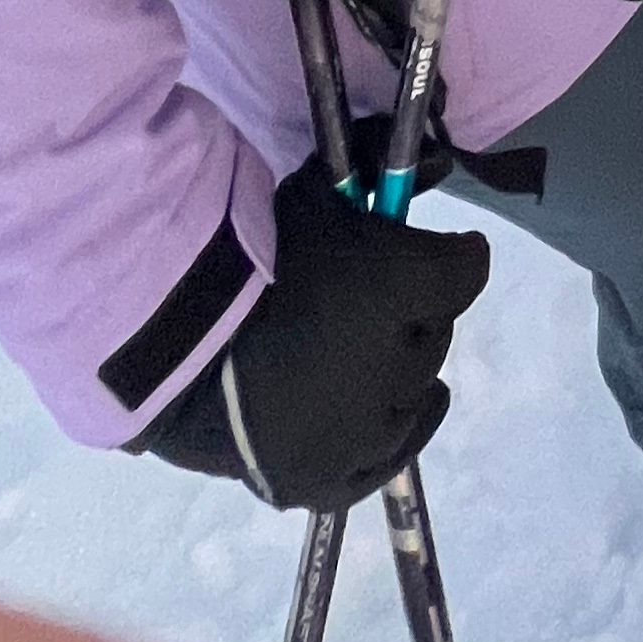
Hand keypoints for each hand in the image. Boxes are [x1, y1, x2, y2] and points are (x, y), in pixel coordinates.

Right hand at [136, 159, 489, 508]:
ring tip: (363, 355)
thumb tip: (442, 163)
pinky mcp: (331, 478)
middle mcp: (400, 364)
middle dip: (414, 312)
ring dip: (399, 371)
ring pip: (414, 394)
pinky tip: (397, 413)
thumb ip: (377, 165)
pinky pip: (387, 461)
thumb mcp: (318, 190)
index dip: (453, 255)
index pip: (467, 268)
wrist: (175, 342)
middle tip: (375, 301)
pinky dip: (396, 434)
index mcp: (404, 285)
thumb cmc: (252, 255)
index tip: (437, 249)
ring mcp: (367, 431)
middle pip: (435, 332)